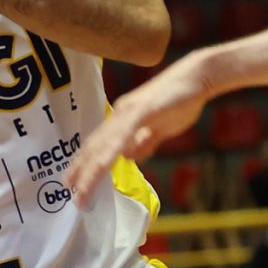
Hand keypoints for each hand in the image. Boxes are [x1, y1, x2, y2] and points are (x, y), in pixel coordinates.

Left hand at [65, 54, 212, 201]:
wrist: (199, 76)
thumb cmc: (182, 100)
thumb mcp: (161, 128)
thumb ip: (145, 141)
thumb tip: (129, 158)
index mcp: (123, 119)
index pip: (98, 145)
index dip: (84, 164)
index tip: (73, 183)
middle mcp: (120, 114)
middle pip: (95, 146)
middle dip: (80, 171)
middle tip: (69, 192)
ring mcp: (130, 111)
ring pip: (105, 143)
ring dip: (91, 169)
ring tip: (81, 189)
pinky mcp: (144, 109)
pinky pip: (125, 134)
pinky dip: (112, 151)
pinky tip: (103, 166)